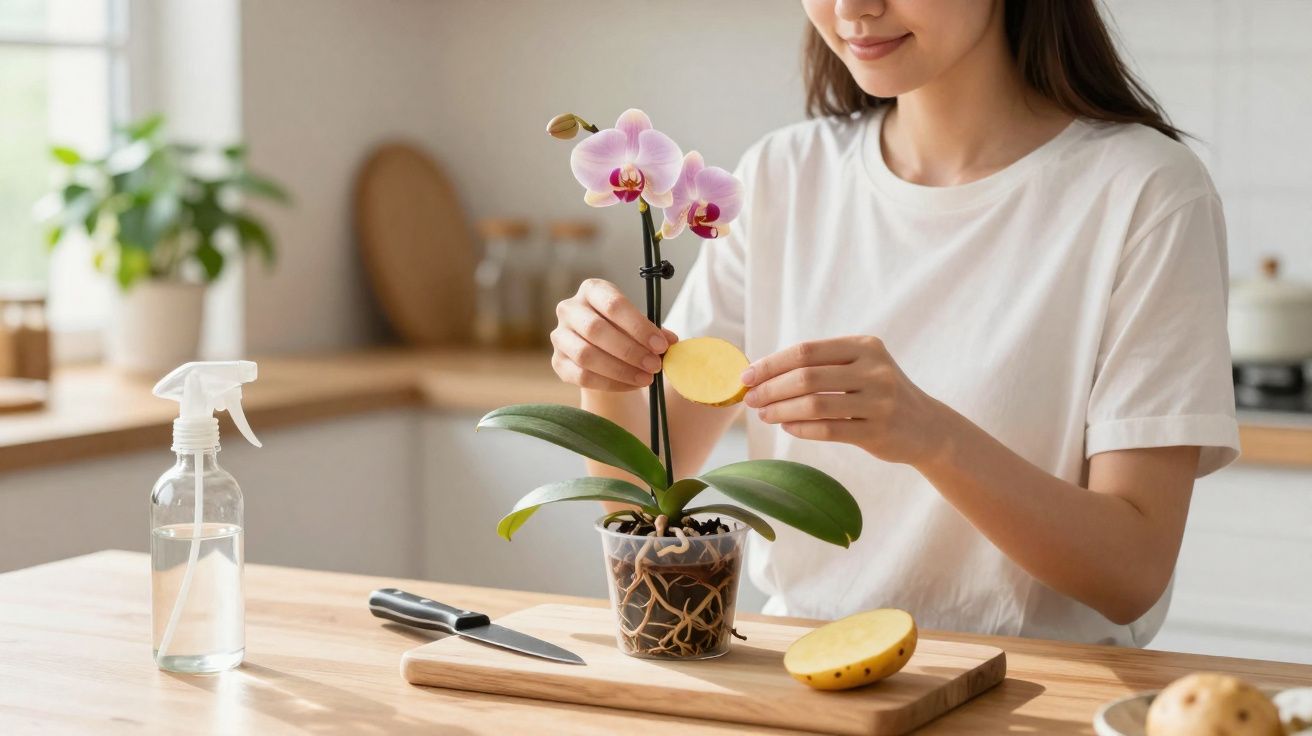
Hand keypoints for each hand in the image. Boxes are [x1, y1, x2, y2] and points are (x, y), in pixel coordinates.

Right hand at [551, 278, 677, 391]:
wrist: (603, 352)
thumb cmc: (625, 332)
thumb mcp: (640, 326)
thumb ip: (654, 332)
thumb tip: (671, 341)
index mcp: (592, 290)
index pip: (613, 304)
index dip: (638, 326)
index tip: (661, 345)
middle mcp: (570, 308)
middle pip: (596, 329)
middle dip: (630, 351)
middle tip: (655, 366)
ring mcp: (560, 335)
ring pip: (586, 355)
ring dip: (620, 370)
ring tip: (646, 379)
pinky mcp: (557, 362)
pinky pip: (582, 376)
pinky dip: (610, 383)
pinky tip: (631, 385)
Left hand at [741, 336, 949, 465]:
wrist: (927, 427)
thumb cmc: (879, 393)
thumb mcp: (860, 366)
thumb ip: (821, 366)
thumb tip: (763, 373)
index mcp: (865, 346)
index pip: (806, 351)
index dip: (771, 364)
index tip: (747, 376)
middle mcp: (875, 370)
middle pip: (806, 377)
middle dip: (771, 389)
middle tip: (751, 399)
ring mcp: (879, 401)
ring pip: (814, 404)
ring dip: (781, 410)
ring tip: (764, 415)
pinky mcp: (878, 432)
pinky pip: (828, 430)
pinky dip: (801, 429)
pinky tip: (787, 427)